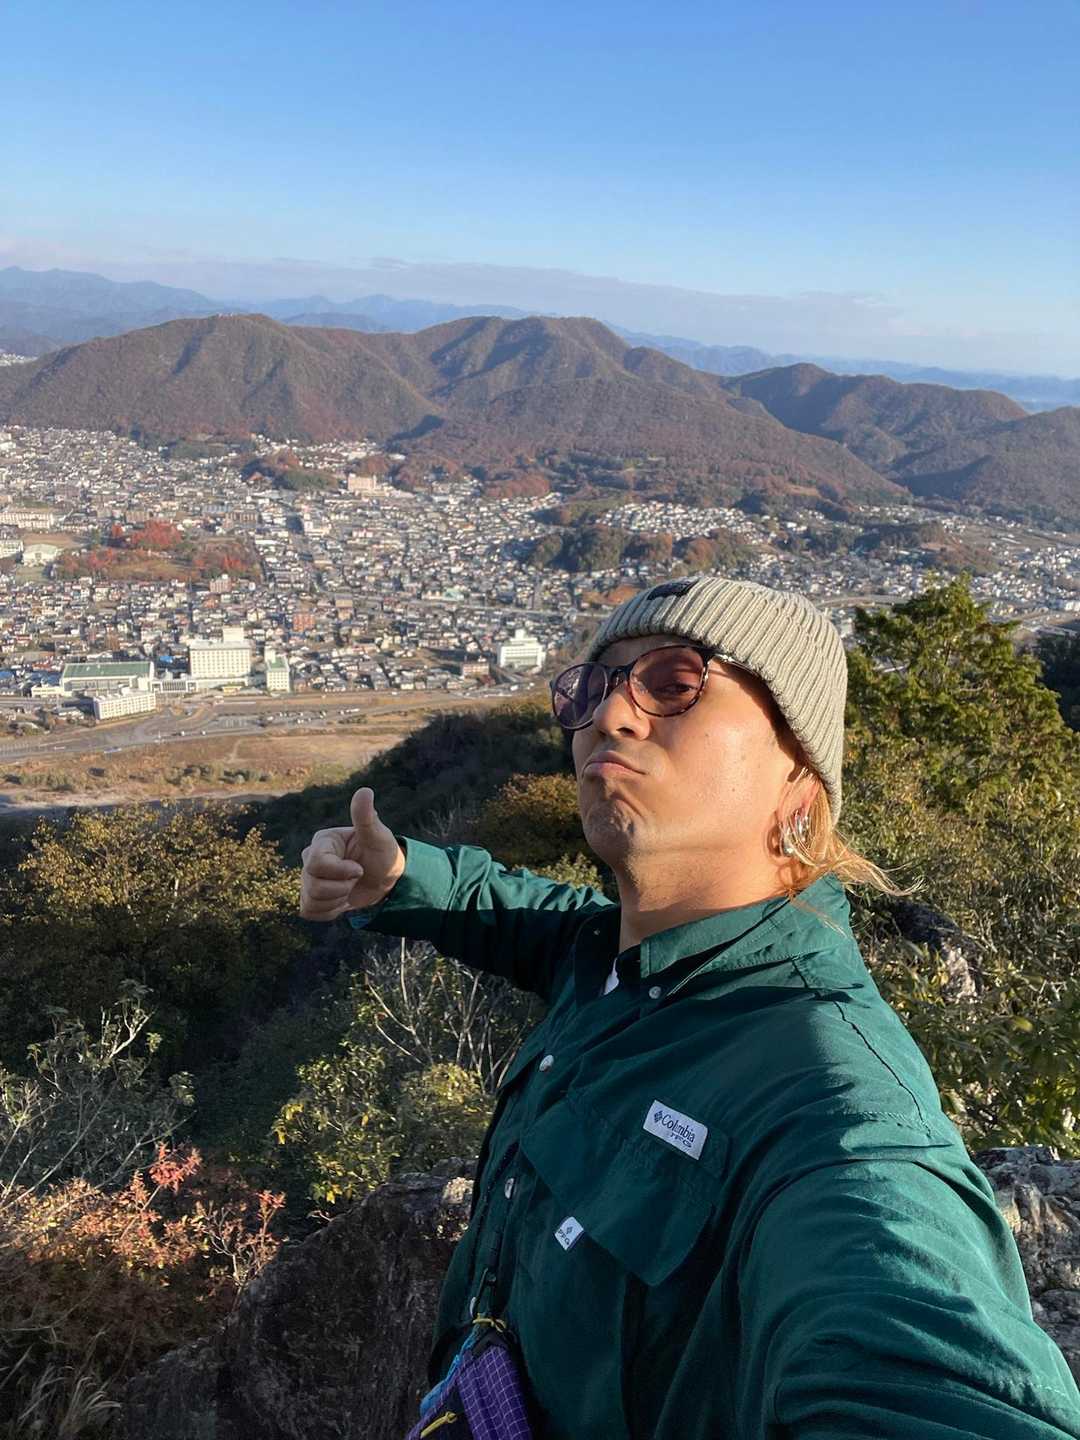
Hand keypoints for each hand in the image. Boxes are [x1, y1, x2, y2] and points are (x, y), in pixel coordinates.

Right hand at [299, 787, 405, 920]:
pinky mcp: (309, 896)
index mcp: (323, 840)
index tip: (359, 869)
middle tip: (357, 878)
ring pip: (311, 899)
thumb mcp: (378, 837)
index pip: (317, 863)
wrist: (385, 880)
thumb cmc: (383, 854)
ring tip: (350, 888)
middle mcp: (310, 857)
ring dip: (338, 900)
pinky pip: (309, 911)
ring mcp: (307, 877)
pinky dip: (330, 911)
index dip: (341, 872)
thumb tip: (365, 791)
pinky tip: (342, 899)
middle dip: (341, 887)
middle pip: (312, 883)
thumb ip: (367, 818)